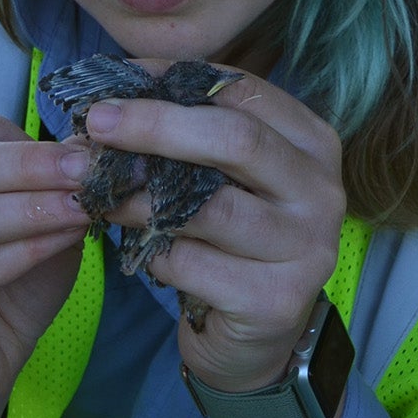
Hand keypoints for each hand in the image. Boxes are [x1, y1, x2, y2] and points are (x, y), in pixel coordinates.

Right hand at [0, 115, 89, 417]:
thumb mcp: (38, 227)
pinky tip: (63, 242)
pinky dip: (25, 251)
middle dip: (31, 166)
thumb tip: (92, 149)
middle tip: (88, 173)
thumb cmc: (6, 288)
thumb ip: (54, 189)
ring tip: (83, 209)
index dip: (34, 142)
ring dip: (32, 209)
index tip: (90, 154)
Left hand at [83, 68, 344, 391]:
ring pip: (207, 207)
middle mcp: (321, 192)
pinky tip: (132, 248)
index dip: (172, 79)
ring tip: (95, 188)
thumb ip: (188, 134)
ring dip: (138, 195)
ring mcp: (306, 249)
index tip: (114, 80)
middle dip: (156, 124)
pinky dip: (150, 251)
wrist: (256, 338)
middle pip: (236, 139)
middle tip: (96, 122)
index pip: (243, 91)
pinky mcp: (274, 300)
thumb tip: (111, 95)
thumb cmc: (231, 241)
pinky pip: (191, 263)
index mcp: (312, 144)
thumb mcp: (222, 178)